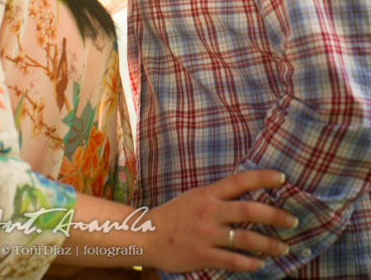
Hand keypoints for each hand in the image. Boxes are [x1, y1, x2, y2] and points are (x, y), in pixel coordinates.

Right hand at [145, 170, 295, 273]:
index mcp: (208, 193)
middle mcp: (210, 211)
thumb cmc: (176, 214)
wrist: (149, 234)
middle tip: (293, 220)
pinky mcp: (202, 254)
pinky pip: (232, 260)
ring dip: (269, 244)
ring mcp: (206, 234)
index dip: (262, 178)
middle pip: (248, 211)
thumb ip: (219, 196)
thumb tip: (247, 194)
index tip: (282, 178)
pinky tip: (261, 265)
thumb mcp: (196, 196)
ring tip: (284, 247)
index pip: (240, 181)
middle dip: (275, 216)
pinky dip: (249, 263)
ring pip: (245, 239)